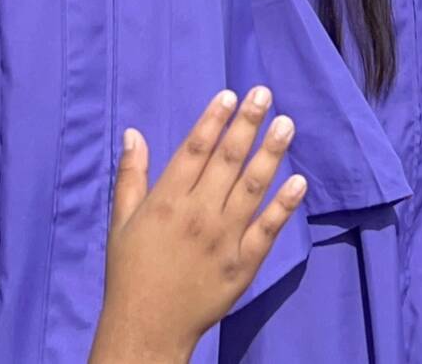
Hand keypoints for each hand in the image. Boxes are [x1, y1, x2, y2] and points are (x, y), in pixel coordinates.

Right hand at [92, 88, 306, 363]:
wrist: (148, 327)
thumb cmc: (131, 271)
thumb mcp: (122, 221)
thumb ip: (131, 176)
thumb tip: (133, 133)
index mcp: (167, 200)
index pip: (195, 150)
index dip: (214, 120)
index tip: (230, 94)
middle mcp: (198, 214)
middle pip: (227, 160)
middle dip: (247, 124)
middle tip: (265, 95)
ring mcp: (224, 239)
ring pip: (252, 188)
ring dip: (270, 154)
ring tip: (286, 125)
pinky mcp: (243, 264)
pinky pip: (268, 229)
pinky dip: (284, 205)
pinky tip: (299, 181)